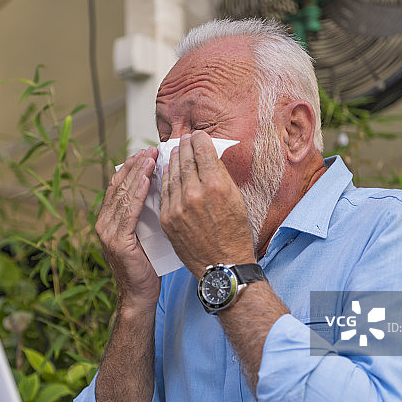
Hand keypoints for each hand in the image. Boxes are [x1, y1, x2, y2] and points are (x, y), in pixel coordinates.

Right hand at [95, 146, 160, 311]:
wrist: (140, 294)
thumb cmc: (147, 265)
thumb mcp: (146, 232)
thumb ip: (146, 213)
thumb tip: (161, 187)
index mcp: (109, 219)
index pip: (118, 186)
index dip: (131, 167)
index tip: (146, 152)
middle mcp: (104, 223)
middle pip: (119, 186)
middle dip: (136, 166)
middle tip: (151, 149)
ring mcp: (108, 232)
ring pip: (123, 195)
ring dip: (138, 175)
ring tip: (151, 159)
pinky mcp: (117, 241)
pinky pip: (128, 212)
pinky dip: (138, 194)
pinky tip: (147, 181)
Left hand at [160, 131, 254, 278]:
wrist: (222, 266)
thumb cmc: (235, 234)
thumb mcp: (236, 199)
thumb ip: (221, 176)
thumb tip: (210, 157)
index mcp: (216, 186)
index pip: (203, 152)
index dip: (199, 140)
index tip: (198, 135)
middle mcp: (195, 194)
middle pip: (185, 160)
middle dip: (185, 146)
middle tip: (184, 138)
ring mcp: (178, 207)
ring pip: (172, 174)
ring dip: (173, 159)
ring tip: (175, 150)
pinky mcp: (167, 219)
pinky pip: (164, 192)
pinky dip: (165, 178)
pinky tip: (167, 171)